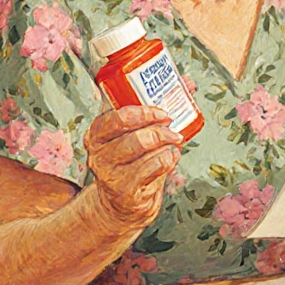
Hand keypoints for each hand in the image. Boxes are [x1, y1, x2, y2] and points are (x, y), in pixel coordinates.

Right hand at [84, 106, 183, 229]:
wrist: (122, 202)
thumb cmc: (133, 160)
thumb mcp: (137, 132)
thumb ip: (156, 107)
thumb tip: (187, 82)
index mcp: (97, 133)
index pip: (114, 116)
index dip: (142, 112)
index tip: (162, 112)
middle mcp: (98, 153)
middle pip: (132, 134)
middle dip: (158, 129)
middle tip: (171, 126)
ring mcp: (109, 174)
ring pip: (142, 149)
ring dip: (165, 143)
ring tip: (174, 142)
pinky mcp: (124, 192)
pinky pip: (151, 168)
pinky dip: (167, 160)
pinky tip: (170, 158)